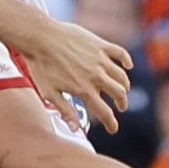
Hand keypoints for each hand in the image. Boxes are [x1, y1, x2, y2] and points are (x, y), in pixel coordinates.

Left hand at [5, 18, 130, 133]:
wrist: (40, 38)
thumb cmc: (41, 66)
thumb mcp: (49, 93)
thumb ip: (65, 110)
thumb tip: (75, 129)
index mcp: (84, 90)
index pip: (104, 112)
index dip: (111, 124)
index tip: (113, 129)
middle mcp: (96, 76)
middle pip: (119, 94)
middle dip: (122, 104)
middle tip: (120, 107)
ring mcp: (100, 60)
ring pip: (122, 77)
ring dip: (124, 86)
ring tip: (122, 90)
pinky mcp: (100, 45)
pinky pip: (120, 53)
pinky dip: (127, 60)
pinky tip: (128, 66)